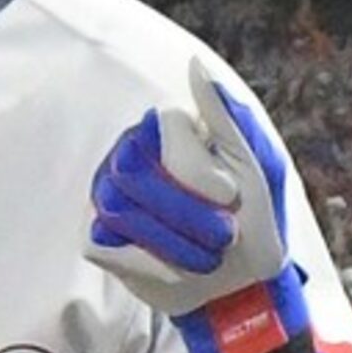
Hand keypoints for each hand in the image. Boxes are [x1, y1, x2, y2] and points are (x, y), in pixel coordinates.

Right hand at [86, 57, 309, 352]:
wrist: (244, 288)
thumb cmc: (253, 221)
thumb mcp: (254, 166)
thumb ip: (225, 115)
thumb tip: (195, 64)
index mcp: (167, 129)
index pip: (161, 129)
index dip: (195, 169)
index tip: (231, 196)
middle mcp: (128, 154)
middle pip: (132, 172)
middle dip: (185, 214)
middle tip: (222, 235)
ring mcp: (106, 196)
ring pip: (118, 211)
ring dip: (174, 244)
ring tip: (205, 256)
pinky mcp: (97, 239)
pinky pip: (106, 245)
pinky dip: (149, 264)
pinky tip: (174, 268)